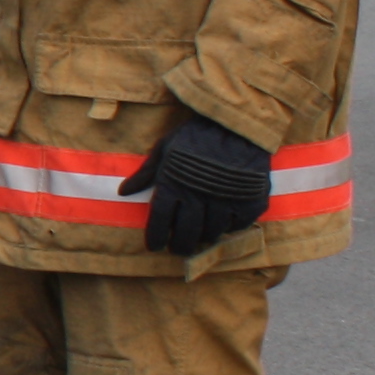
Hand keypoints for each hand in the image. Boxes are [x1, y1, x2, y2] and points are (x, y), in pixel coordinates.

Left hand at [119, 115, 271, 256]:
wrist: (236, 124)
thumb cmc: (195, 135)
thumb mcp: (164, 149)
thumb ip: (146, 173)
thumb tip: (123, 191)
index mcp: (173, 187)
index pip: (160, 223)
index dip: (156, 238)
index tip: (155, 247)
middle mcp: (199, 198)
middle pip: (187, 234)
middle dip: (181, 246)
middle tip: (179, 249)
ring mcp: (226, 201)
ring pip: (213, 232)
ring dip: (205, 236)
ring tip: (201, 236)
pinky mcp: (251, 201)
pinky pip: (239, 224)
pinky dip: (231, 226)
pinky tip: (225, 223)